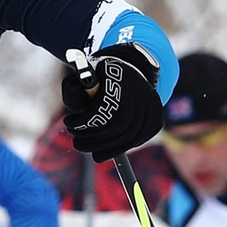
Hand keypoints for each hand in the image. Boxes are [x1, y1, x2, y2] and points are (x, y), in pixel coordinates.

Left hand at [59, 42, 164, 157]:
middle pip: (121, 124)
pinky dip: (120, 148)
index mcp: (119, 73)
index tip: (70, 124)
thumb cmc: (96, 79)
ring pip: (131, 135)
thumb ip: (73, 92)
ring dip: (106, 148)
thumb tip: (76, 108)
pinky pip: (139, 139)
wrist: (124, 73)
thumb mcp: (79, 80)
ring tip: (86, 148)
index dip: (86, 120)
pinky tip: (102, 152)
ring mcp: (152, 103)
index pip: (106, 104)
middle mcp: (140, 87)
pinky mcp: (156, 117)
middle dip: (95, 139)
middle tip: (76, 143)